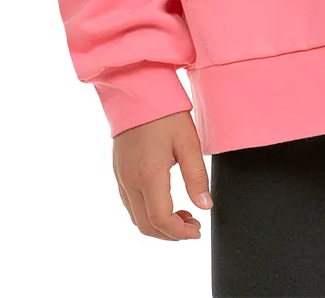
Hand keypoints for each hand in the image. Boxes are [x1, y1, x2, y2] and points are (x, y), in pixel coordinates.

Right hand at [112, 111, 212, 239]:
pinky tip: (165, 201)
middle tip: (192, 226)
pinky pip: (130, 203)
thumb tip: (205, 206)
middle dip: (170, 234)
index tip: (197, 230)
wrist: (138, 90)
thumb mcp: (188, 142)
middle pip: (145, 226)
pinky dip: (147, 212)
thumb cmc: (165, 112)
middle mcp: (130, 181)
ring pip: (136, 217)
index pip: (161, 220)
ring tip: (182, 214)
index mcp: (149, 175)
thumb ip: (196, 176)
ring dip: (158, 225)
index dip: (180, 233)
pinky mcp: (119, 171)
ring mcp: (121, 177)